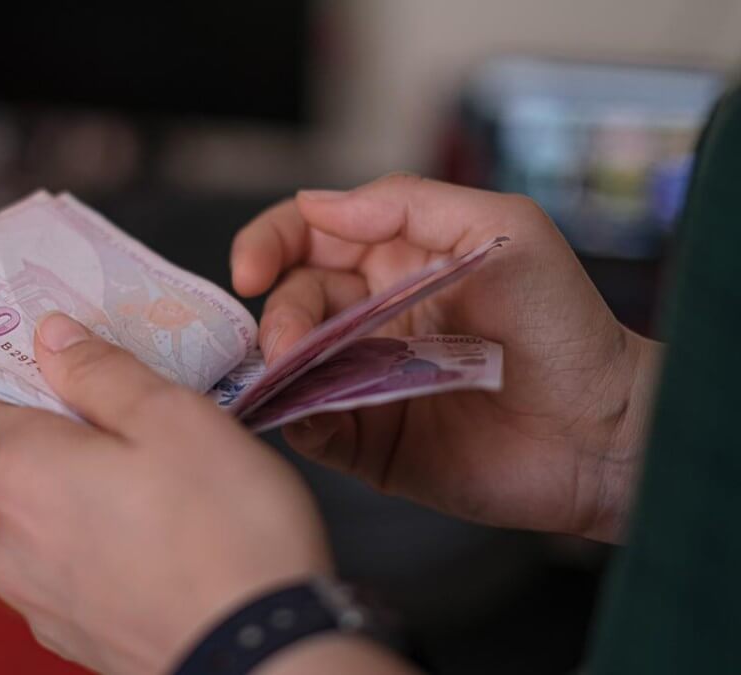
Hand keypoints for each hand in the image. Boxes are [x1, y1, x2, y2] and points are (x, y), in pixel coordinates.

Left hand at [0, 313, 333, 673]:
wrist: (265, 658)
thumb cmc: (226, 528)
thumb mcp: (173, 417)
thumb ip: (101, 371)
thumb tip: (51, 337)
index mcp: (20, 472)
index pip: (19, 401)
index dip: (72, 388)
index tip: (122, 390)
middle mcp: (6, 541)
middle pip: (37, 464)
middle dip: (90, 447)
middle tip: (165, 447)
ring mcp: (36, 600)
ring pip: (60, 520)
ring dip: (102, 504)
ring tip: (177, 506)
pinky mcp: (71, 640)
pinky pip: (80, 573)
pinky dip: (113, 557)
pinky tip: (170, 556)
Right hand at [231, 174, 660, 542]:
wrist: (602, 430)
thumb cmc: (563, 322)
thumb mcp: (503, 228)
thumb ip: (411, 202)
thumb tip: (318, 204)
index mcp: (395, 260)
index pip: (309, 237)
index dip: (269, 244)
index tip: (251, 268)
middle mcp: (370, 317)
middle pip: (291, 302)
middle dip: (277, 317)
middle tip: (286, 343)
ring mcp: (364, 380)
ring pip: (289, 365)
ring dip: (276, 368)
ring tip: (288, 375)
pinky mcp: (368, 441)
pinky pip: (311, 427)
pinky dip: (297, 419)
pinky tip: (309, 416)